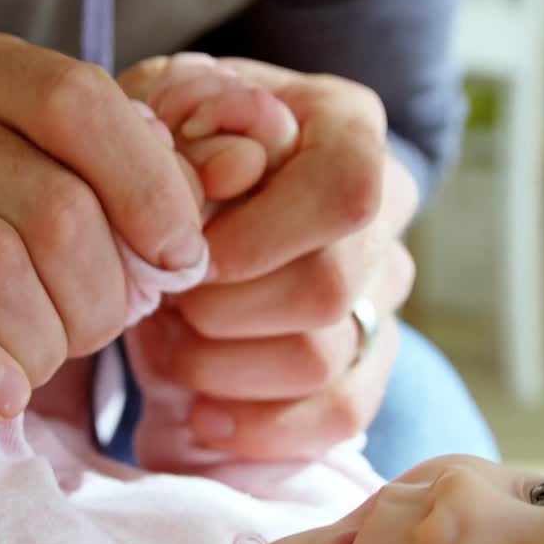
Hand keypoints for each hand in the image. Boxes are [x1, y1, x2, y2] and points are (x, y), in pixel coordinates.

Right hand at [0, 26, 206, 423]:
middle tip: (90, 335)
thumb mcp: (42, 191)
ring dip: (39, 341)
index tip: (178, 260)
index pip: (80, 103)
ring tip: (36, 365)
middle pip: (50, 206)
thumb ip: (129, 176)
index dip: (150, 191)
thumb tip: (231, 169)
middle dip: (100, 296)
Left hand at [123, 58, 419, 460]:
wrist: (191, 196)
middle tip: (161, 303)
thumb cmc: (172, 149)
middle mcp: (384, 209)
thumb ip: (181, 138)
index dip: (257, 238)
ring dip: (220, 367)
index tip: (187, 256)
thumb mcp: (159, 114)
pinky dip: (260, 428)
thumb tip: (221, 180)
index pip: (344, 192)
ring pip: (320, 360)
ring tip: (168, 342)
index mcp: (347, 126)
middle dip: (218, 312)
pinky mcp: (366, 360)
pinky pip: (339, 415)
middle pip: (326, 289)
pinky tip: (203, 413)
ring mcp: (381, 290)